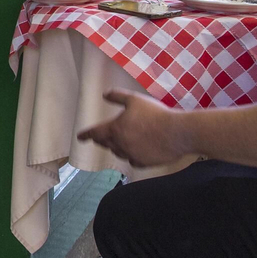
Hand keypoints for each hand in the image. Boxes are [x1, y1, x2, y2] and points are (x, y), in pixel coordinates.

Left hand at [77, 89, 191, 167]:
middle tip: (99, 138)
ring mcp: (132, 155)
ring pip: (118, 153)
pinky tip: (136, 152)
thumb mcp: (134, 100)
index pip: (95, 133)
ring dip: (115, 147)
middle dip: (101, 140)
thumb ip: (117, 96)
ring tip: (118, 142)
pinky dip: (131, 156)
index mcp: (115, 129)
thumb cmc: (155, 114)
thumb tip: (104, 94)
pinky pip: (132, 160)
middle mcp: (120, 145)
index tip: (80, 137)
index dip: (86, 134)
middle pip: (105, 143)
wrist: (176, 133)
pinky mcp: (144, 163)